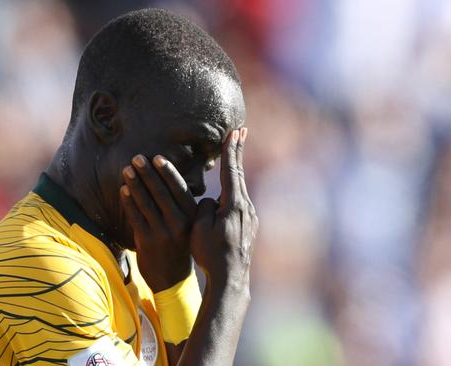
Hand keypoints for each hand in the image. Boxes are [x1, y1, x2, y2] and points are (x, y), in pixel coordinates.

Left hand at [120, 154, 196, 291]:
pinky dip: (129, 202)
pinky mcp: (146, 241)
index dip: (168, 173)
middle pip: (161, 193)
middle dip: (148, 173)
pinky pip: (135, 217)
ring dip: (135, 184)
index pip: (179, 190)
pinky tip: (123, 190)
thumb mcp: (189, 226)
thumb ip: (182, 206)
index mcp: (191, 218)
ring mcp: (162, 233)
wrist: (172, 279)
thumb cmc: (180, 246)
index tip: (157, 158)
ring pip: (146, 203)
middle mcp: (178, 224)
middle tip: (137, 157)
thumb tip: (171, 178)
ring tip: (127, 170)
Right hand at [190, 128, 257, 288]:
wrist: (231, 278)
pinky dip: (235, 188)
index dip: (230, 150)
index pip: (231, 171)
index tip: (233, 132)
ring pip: (240, 188)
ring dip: (235, 171)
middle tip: (242, 130)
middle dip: (238, 151)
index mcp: (234, 205)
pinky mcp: (249, 226)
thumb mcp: (199, 229)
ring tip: (234, 155)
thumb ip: (205, 208)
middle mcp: (246, 208)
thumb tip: (211, 201)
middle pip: (240, 174)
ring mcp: (250, 217)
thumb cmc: (211, 254)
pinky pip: (239, 201)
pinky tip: (231, 190)